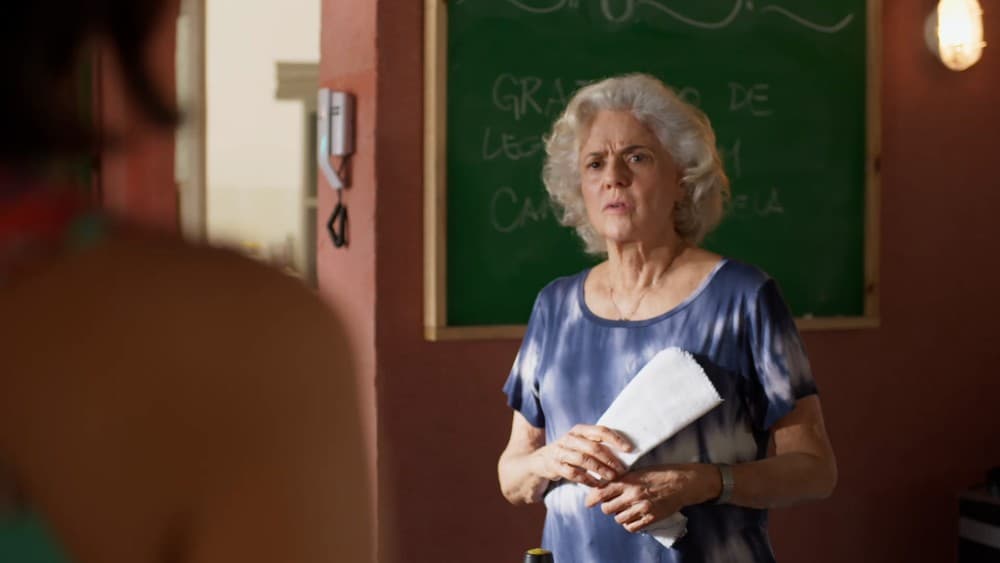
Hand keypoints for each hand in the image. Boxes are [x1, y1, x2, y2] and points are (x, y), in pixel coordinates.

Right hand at [531, 424, 632, 486]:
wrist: (542, 460)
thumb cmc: (570, 451)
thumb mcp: (581, 443)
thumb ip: (598, 443)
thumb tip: (625, 450)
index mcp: (579, 430)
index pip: (600, 431)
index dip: (615, 439)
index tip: (629, 449)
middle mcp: (569, 438)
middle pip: (593, 447)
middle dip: (609, 459)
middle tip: (622, 469)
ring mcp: (561, 451)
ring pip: (583, 460)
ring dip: (600, 470)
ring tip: (612, 477)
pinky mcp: (555, 465)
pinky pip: (573, 473)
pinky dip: (586, 479)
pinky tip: (596, 484)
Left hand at [585, 463, 718, 532]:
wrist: (682, 482)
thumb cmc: (660, 474)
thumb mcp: (638, 471)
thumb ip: (621, 478)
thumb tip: (603, 485)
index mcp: (628, 481)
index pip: (602, 491)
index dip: (592, 498)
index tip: (589, 502)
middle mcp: (633, 495)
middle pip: (607, 508)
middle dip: (607, 507)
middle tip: (613, 504)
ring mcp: (642, 507)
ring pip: (618, 519)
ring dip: (619, 515)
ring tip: (626, 509)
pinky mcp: (651, 518)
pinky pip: (631, 527)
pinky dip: (629, 524)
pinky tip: (633, 517)